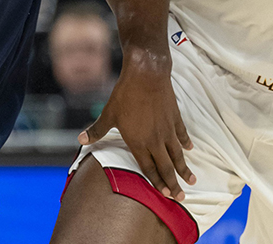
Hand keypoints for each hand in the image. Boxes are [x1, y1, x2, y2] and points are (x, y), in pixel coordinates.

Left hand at [80, 58, 194, 200]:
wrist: (146, 75)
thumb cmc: (125, 94)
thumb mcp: (108, 114)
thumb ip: (97, 130)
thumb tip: (81, 139)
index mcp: (139, 142)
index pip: (149, 168)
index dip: (157, 182)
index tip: (165, 195)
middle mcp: (155, 140)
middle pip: (166, 167)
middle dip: (174, 184)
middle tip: (181, 197)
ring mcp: (167, 130)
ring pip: (177, 154)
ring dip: (184, 168)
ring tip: (192, 180)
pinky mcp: (174, 118)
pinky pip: (182, 135)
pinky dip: (185, 143)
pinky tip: (189, 149)